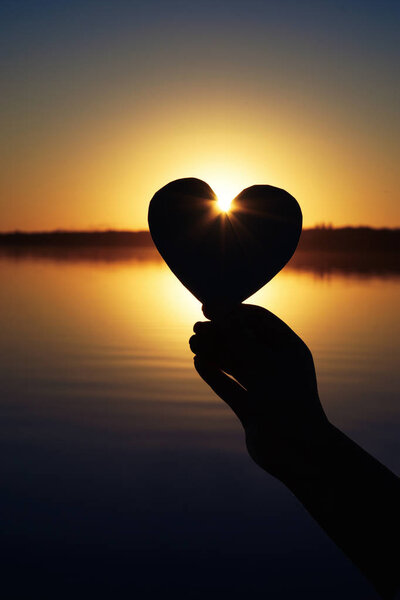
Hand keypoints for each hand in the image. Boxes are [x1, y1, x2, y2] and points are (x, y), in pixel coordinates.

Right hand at [189, 303, 330, 482]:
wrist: (298, 452)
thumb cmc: (286, 401)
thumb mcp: (261, 363)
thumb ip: (237, 337)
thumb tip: (218, 311)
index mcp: (289, 349)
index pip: (259, 321)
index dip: (234, 311)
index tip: (209, 307)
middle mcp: (277, 366)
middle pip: (244, 341)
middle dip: (220, 333)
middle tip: (197, 328)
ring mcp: (264, 388)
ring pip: (235, 364)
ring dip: (214, 352)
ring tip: (192, 343)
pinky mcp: (251, 409)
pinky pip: (230, 386)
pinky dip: (214, 374)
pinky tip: (198, 363)